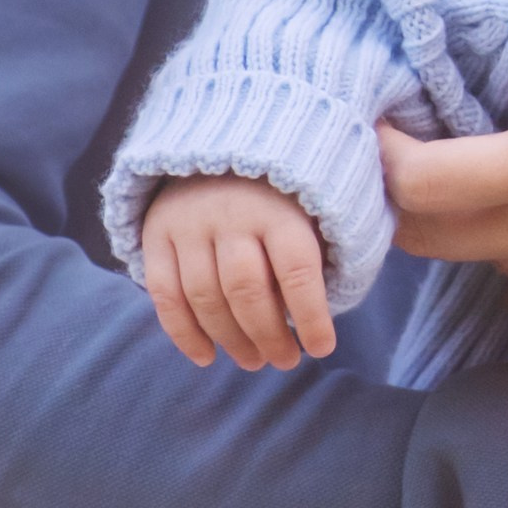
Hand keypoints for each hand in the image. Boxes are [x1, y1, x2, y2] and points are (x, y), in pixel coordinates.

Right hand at [141, 175, 333, 371]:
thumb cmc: (283, 188)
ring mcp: (189, 224)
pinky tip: (206, 357)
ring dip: (230, 340)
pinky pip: (164, 294)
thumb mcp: (316, 201)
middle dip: (269, 336)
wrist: (218, 145)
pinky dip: (183, 333)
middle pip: (246, 291)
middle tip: (285, 361)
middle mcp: (231, 214)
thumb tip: (352, 286)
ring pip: (205, 298)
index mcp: (280, 207)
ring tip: (254, 361)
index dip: (311, 316)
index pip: (296, 270)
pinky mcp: (155, 233)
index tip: (322, 349)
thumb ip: (332, 240)